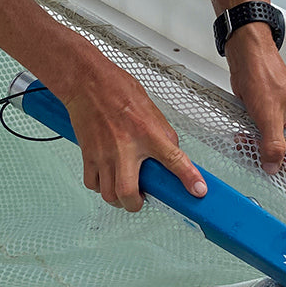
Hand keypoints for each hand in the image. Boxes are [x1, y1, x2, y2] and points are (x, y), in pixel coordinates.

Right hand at [60, 62, 207, 211]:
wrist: (87, 82)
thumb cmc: (118, 90)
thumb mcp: (151, 110)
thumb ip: (163, 136)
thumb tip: (172, 156)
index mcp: (147, 132)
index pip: (173, 159)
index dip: (188, 177)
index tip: (197, 190)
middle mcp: (125, 146)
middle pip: (128, 192)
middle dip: (136, 204)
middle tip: (141, 199)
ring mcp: (104, 153)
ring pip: (108, 193)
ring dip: (118, 199)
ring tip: (125, 191)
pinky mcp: (88, 154)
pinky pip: (92, 183)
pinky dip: (100, 187)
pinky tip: (108, 180)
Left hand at [224, 23, 285, 173]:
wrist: (247, 58)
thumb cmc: (264, 76)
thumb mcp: (269, 117)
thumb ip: (273, 145)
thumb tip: (274, 165)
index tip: (276, 167)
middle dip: (271, 154)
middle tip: (256, 150)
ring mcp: (284, 119)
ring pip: (274, 145)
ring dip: (259, 146)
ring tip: (246, 140)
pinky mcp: (269, 116)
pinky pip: (264, 135)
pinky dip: (253, 137)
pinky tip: (244, 133)